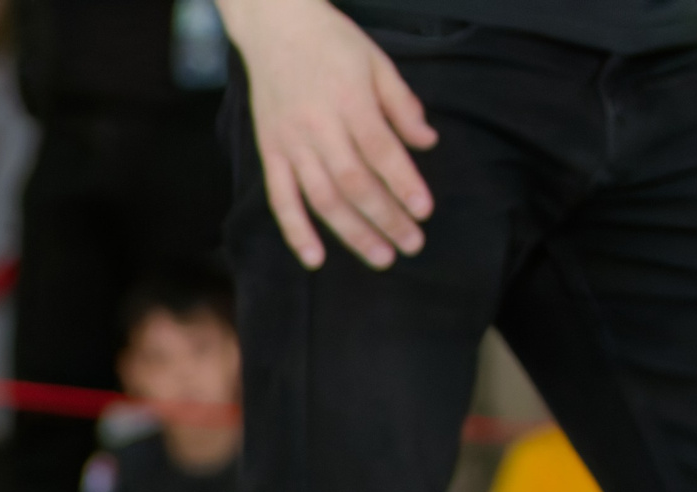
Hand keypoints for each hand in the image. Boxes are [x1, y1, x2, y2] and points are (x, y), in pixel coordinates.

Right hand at [216, 0, 437, 268]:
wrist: (275, 28)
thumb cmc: (332, 43)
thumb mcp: (377, 62)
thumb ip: (401, 105)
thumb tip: (427, 143)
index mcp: (350, 101)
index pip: (381, 152)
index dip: (403, 184)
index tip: (424, 211)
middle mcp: (318, 128)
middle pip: (354, 184)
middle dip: (385, 218)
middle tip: (411, 245)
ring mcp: (290, 144)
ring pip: (321, 198)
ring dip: (351, 233)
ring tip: (380, 257)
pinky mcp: (269, 153)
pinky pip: (280, 199)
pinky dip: (296, 231)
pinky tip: (315, 259)